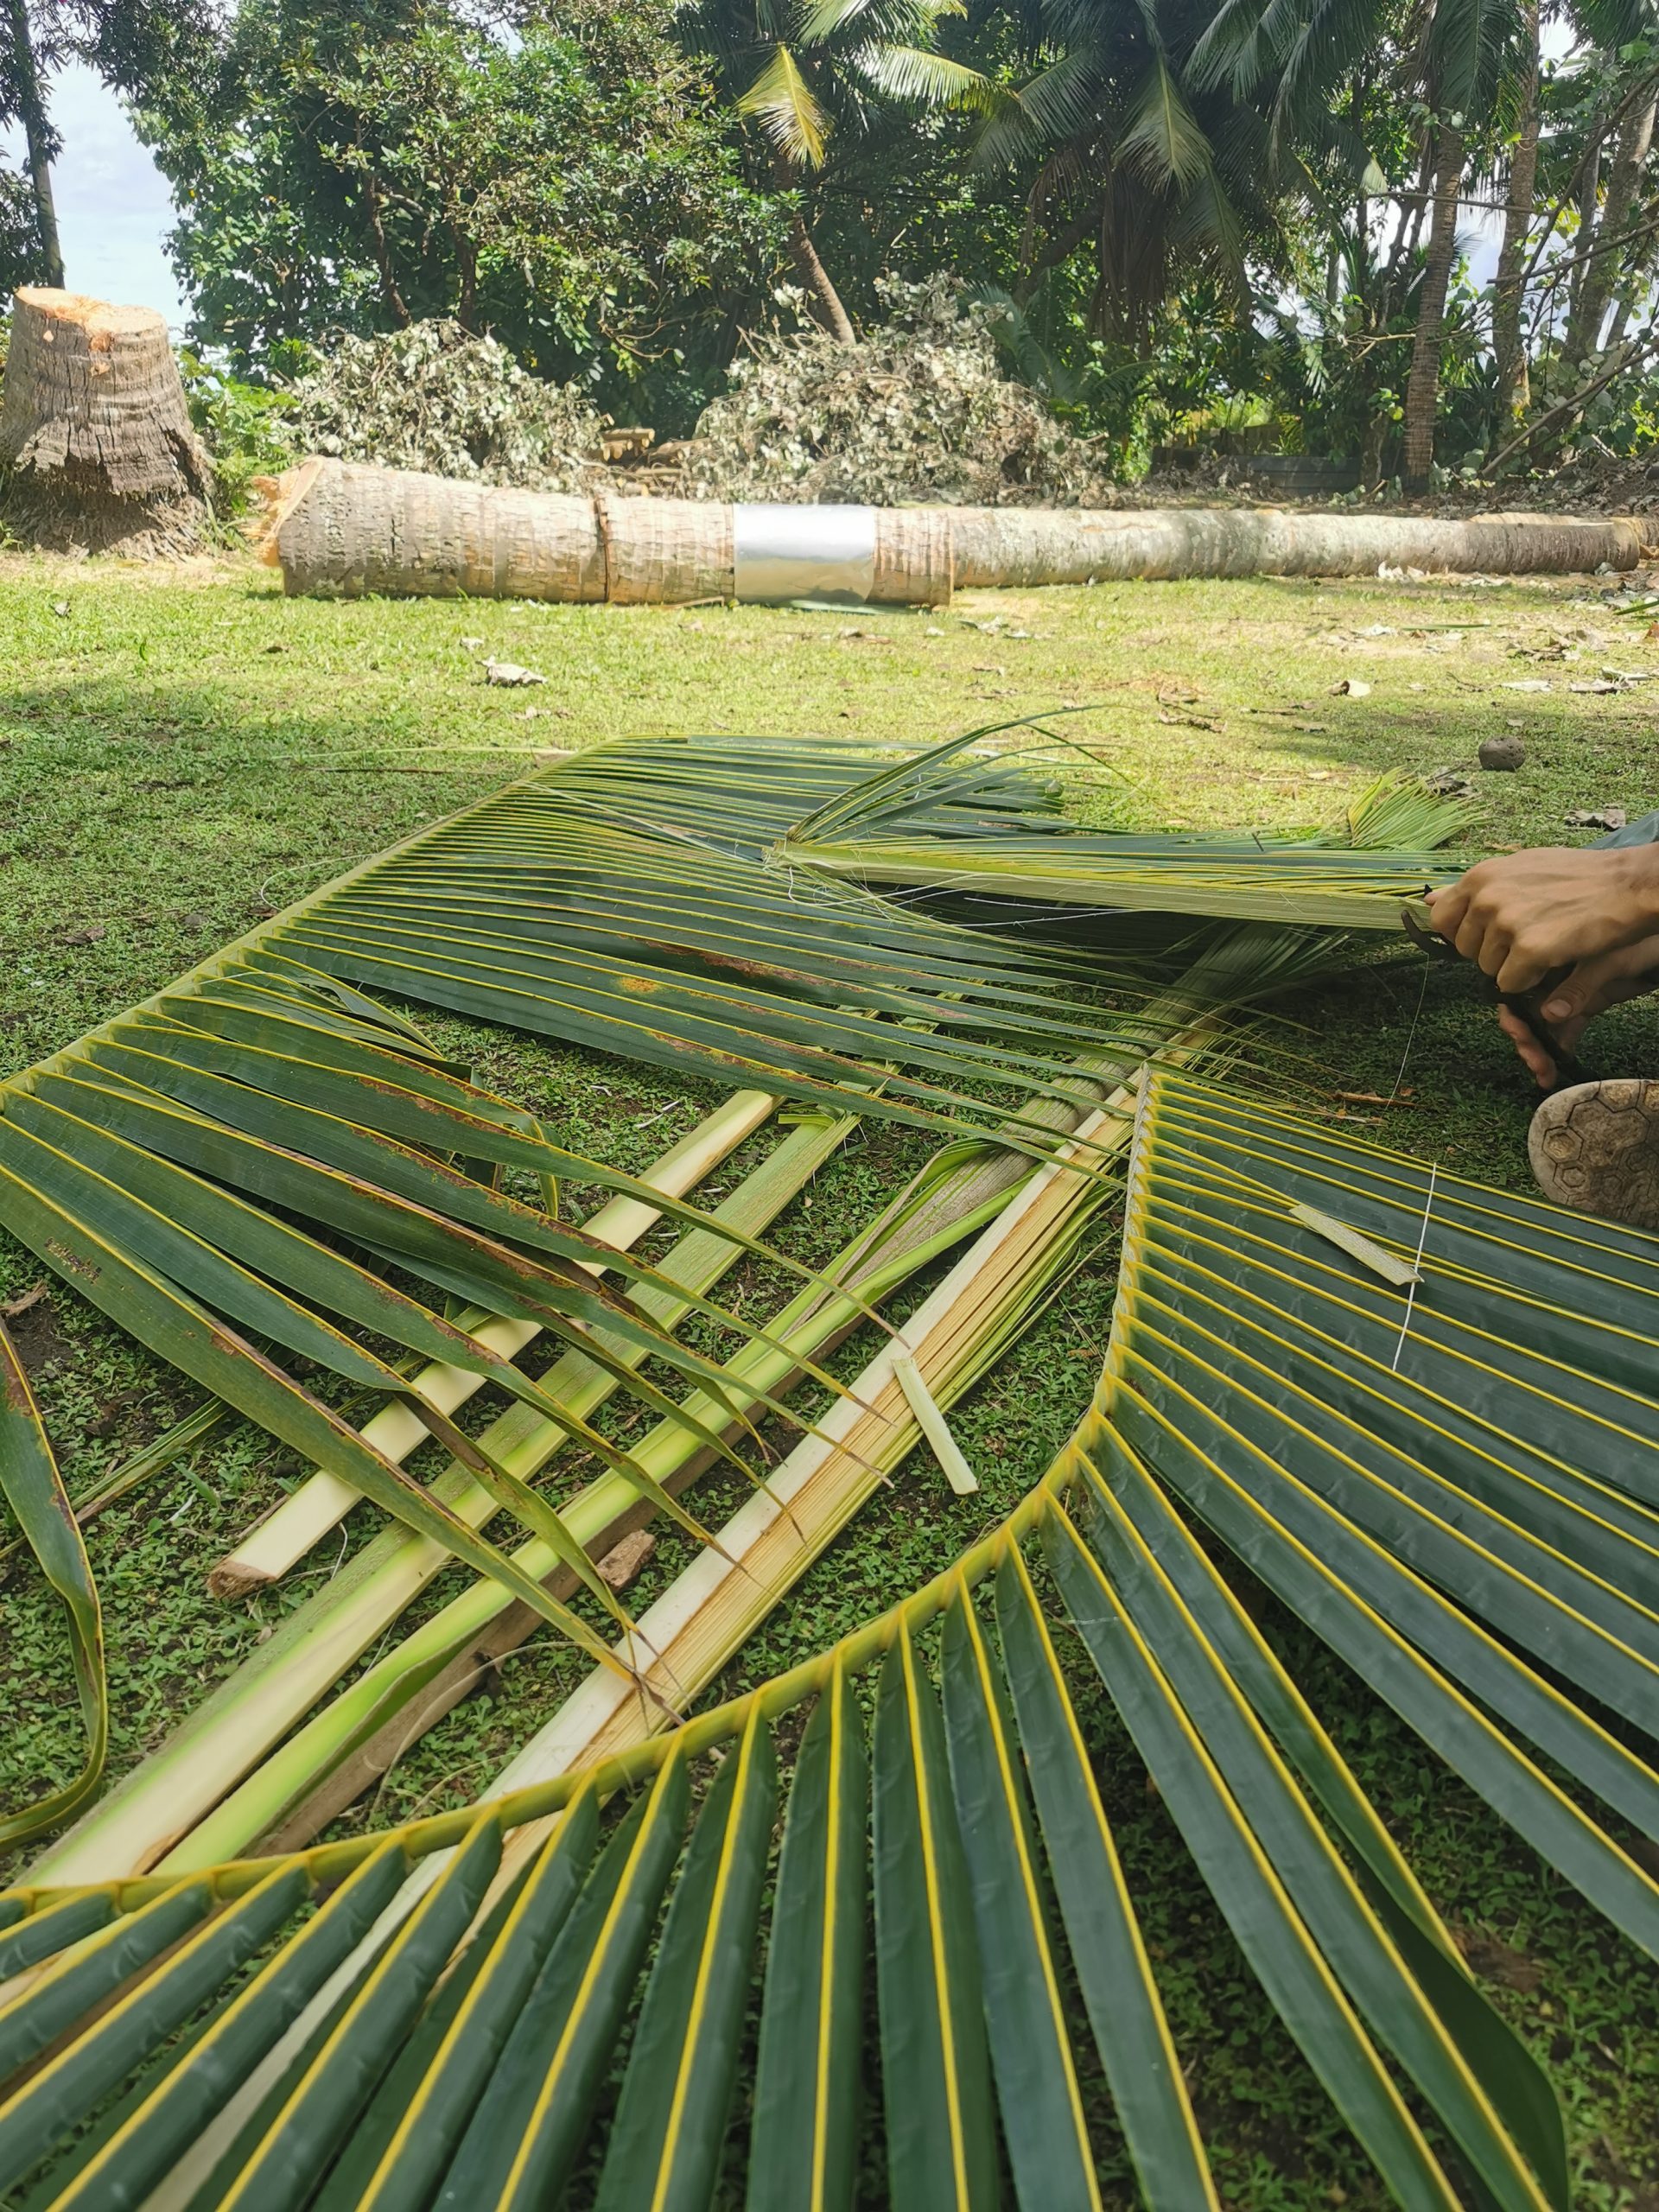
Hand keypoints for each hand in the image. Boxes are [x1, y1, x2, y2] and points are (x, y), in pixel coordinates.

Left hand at [1425, 843, 1658, 992]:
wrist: (1628, 885)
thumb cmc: (1578, 878)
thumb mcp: (1520, 868)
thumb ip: (1477, 888)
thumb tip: (1430, 899)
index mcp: (1481, 876)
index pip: (1441, 920)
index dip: (1463, 933)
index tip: (1488, 935)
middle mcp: (1487, 896)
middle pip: (1465, 950)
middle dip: (1493, 952)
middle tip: (1529, 936)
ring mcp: (1506, 922)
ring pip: (1488, 969)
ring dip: (1514, 966)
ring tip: (1547, 941)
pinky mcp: (1529, 949)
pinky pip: (1510, 984)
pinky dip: (1530, 980)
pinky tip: (1554, 956)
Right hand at [1497, 935, 1658, 1085]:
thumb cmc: (1637, 941)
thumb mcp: (1607, 961)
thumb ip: (1578, 987)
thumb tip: (1547, 1015)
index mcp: (1545, 955)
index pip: (1516, 988)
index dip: (1514, 1014)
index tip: (1521, 1037)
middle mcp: (1549, 974)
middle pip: (1525, 1011)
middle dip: (1527, 1040)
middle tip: (1536, 1063)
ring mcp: (1566, 992)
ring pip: (1542, 1025)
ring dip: (1540, 1050)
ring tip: (1545, 1073)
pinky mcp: (1583, 1006)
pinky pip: (1564, 1030)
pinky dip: (1559, 1049)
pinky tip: (1557, 1067)